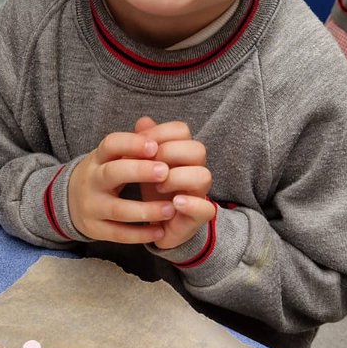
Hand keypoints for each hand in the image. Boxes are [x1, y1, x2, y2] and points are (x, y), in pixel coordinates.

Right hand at [67, 132, 177, 243]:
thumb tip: (153, 125)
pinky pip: (118, 234)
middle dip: (139, 172)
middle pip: (112, 173)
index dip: (131, 144)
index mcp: (98, 158)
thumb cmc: (102, 174)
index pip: (110, 144)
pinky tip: (160, 231)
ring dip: (145, 210)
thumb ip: (132, 145)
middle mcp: (92, 180)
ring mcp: (91, 206)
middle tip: (166, 172)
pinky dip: (139, 234)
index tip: (155, 146)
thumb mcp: (110, 157)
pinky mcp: (94, 229)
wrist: (68, 201)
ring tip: (170, 209)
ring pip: (118, 209)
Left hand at [133, 117, 214, 249]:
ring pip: (204, 175)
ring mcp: (199, 193)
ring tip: (158, 187)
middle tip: (147, 167)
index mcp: (183, 153)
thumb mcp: (143, 165)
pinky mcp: (198, 216)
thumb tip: (143, 122)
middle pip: (196, 148)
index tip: (139, 145)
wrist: (156, 225)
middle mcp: (195, 169)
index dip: (159, 133)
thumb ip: (144, 143)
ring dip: (177, 178)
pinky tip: (174, 203)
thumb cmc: (152, 190)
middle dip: (168, 153)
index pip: (181, 130)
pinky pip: (207, 209)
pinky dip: (190, 204)